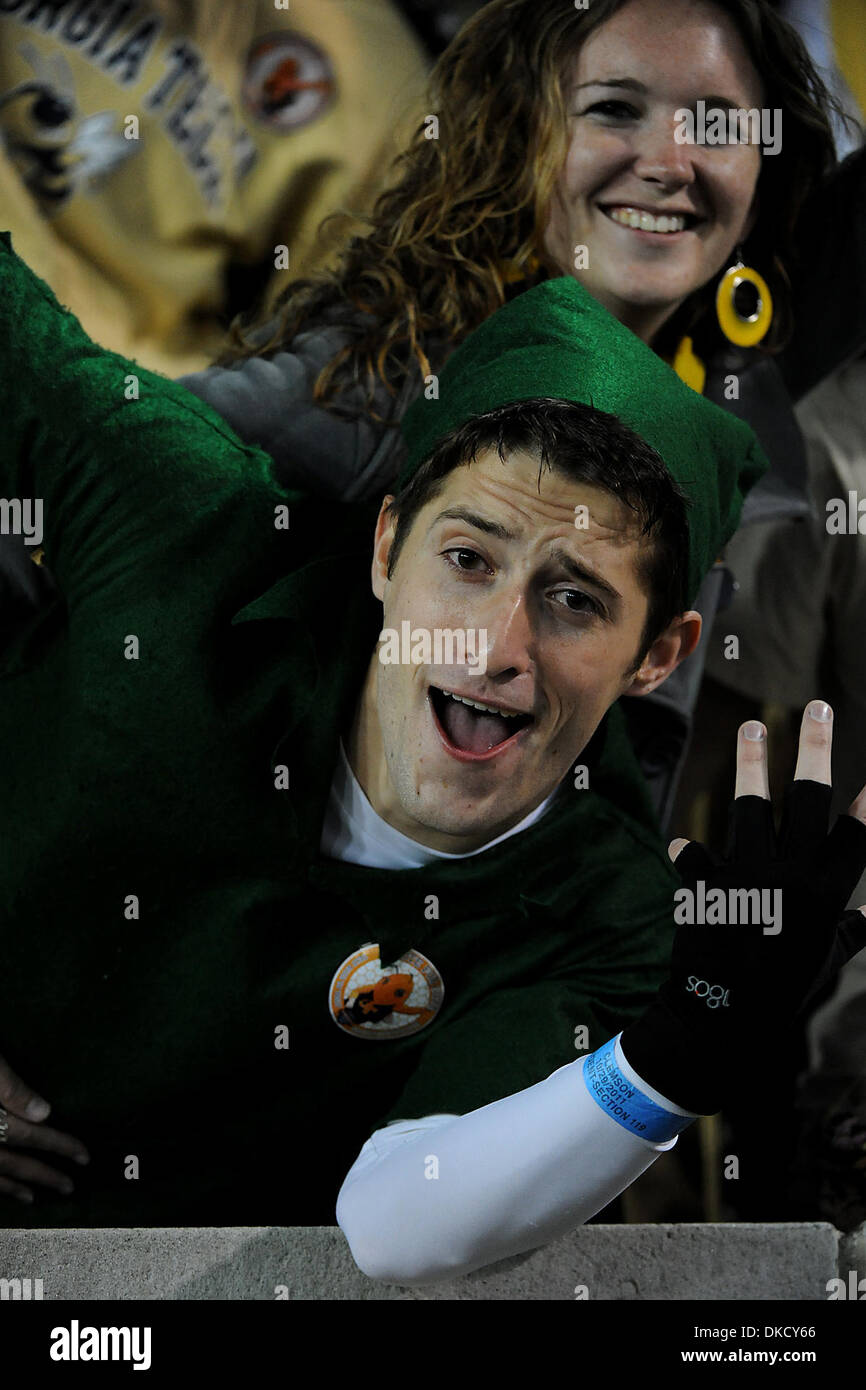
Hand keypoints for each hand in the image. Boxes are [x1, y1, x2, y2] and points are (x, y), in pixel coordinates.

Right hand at [0, 1054, 88, 1205]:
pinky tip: (7, 1188)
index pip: (28, 1134)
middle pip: (12, 1161)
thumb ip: (10, 1086)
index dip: (57, 1144)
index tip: (83, 1155)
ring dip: (14, 1185)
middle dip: (42, 1173)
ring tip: (35, 1196)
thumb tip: (44, 1112)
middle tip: (69, 1186)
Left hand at [621, 700, 865, 1113]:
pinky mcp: (708, 886)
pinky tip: (684, 850)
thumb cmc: (783, 991)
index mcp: (826, 895)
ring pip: (750, 806)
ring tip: (752, 728)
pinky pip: (696, 857)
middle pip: (806, 800)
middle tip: (818, 708)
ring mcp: (746, 877)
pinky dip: (691, 856)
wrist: (724, 1020)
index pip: (855, 839)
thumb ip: (854, 932)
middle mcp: (790, 878)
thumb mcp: (828, 962)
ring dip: (751, 763)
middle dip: (815, 748)